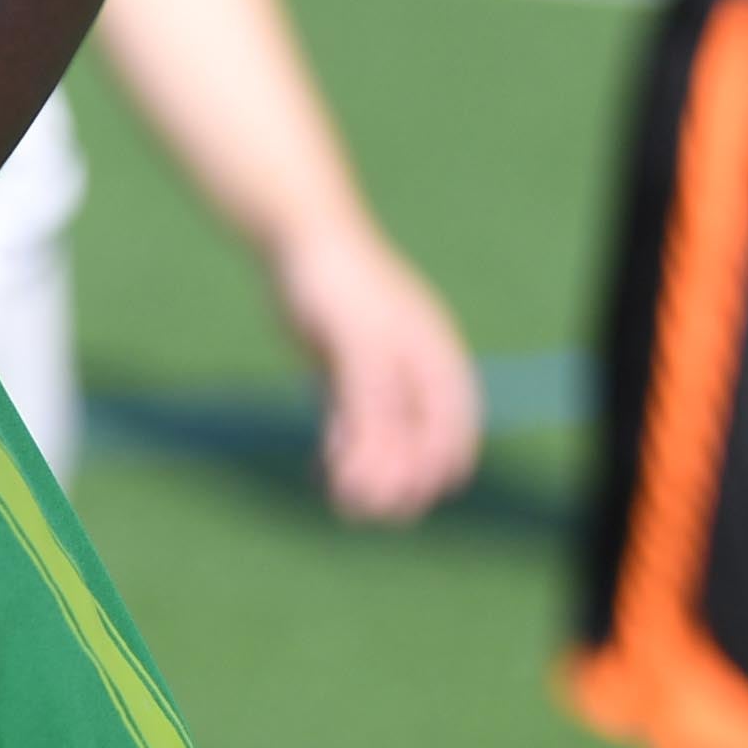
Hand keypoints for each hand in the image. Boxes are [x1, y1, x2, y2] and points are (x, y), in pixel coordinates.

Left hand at [269, 216, 479, 522]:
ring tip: (338, 496)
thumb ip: (374, 400)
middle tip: (361, 506)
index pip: (451, 429)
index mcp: (436, 359)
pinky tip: (321, 467)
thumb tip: (388, 460)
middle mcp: (413, 370)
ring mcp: (378, 373)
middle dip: (396, 478)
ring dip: (366, 470)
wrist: (296, 241)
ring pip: (382, 437)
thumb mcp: (360, 343)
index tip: (406, 495)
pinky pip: (351, 424)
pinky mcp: (344, 374)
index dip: (432, 467)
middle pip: (417, 441)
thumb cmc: (340, 285)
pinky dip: (342, 449)